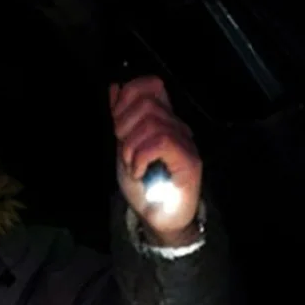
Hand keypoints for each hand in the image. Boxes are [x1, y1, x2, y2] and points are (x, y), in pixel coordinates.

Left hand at [109, 76, 202, 245]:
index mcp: (161, 119)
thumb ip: (121, 119)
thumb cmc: (143, 186)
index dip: (128, 98)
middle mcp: (176, 125)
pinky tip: (139, 172)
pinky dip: (142, 157)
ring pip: (152, 124)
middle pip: (147, 102)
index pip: (150, 85)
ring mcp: (184, 141)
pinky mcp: (189, 160)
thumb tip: (115, 87)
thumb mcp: (124, 148)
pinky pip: (161, 142)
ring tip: (133, 166)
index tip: (117, 126)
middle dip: (124, 127)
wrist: (158, 218)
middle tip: (125, 152)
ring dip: (131, 148)